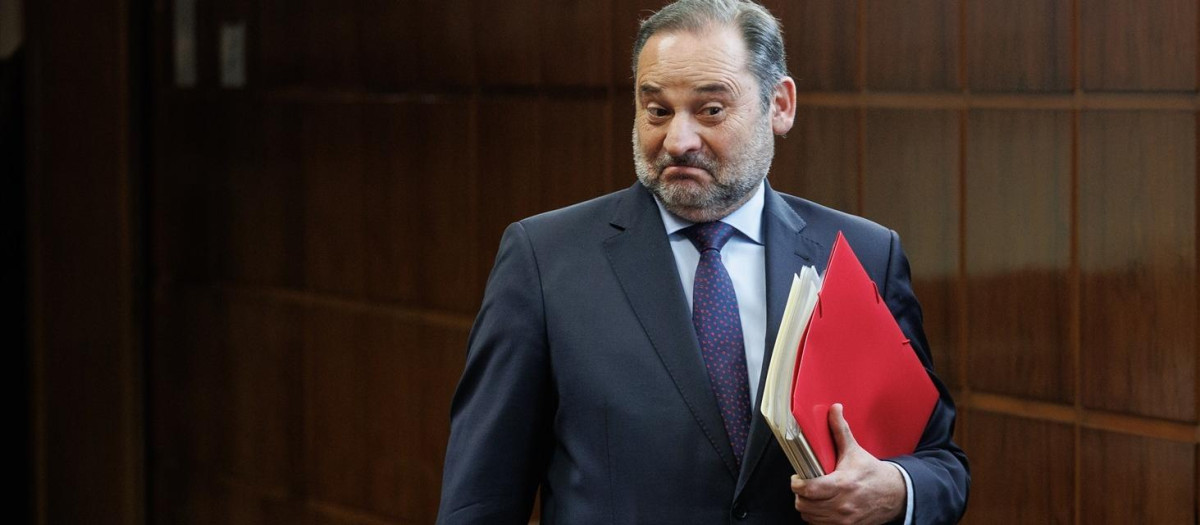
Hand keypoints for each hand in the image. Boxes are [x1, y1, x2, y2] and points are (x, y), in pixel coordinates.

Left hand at [790, 403, 905, 524]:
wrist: (895, 495)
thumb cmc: (873, 474)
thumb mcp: (855, 451)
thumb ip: (840, 430)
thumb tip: (834, 409)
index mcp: (842, 485)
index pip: (808, 490)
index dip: (797, 484)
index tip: (797, 478)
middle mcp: (842, 505)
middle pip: (804, 505)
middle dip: (800, 494)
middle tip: (805, 485)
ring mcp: (843, 520)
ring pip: (809, 517)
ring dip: (807, 506)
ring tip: (813, 496)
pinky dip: (816, 517)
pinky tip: (821, 507)